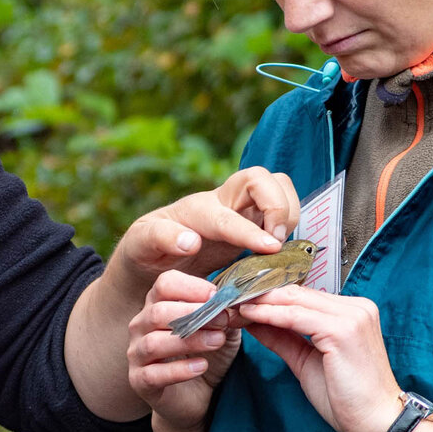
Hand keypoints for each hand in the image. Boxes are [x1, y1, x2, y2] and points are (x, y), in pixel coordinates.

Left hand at [111, 167, 300, 293]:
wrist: (153, 253)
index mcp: (195, 210)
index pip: (226, 216)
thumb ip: (160, 238)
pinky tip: (285, 249)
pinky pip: (282, 208)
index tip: (270, 248)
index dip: (249, 231)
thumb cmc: (146, 248)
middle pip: (260, 178)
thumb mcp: (141, 244)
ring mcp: (241, 209)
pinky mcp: (253, 220)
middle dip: (278, 205)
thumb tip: (190, 241)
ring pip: (277, 186)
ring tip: (282, 245)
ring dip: (289, 211)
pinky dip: (291, 222)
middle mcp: (222, 202)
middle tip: (278, 243)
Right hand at [128, 270, 241, 431]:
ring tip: (217, 341)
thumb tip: (239, 301)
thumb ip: (225, 316)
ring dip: (189, 340)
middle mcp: (141, 326)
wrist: (197, 396)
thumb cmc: (205, 356)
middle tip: (223, 321)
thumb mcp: (221, 331)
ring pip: (154, 342)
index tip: (217, 297)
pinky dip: (180, 370)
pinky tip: (202, 366)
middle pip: (158, 311)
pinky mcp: (140, 381)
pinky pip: (154, 374)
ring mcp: (137, 354)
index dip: (191, 287)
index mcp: (157, 305)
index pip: (164, 284)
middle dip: (193, 314)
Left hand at [238, 285, 402, 431]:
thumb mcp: (306, 361)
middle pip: (295, 292)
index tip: (237, 300)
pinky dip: (269, 314)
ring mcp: (351, 315)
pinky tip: (247, 315)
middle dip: (258, 295)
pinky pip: (296, 316)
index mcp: (352, 311)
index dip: (267, 296)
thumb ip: (282, 337)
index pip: (301, 294)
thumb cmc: (347, 398)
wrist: (377, 424)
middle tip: (226, 299)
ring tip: (230, 305)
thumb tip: (253, 320)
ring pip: (293, 300)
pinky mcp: (343, 329)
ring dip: (258, 302)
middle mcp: (355, 307)